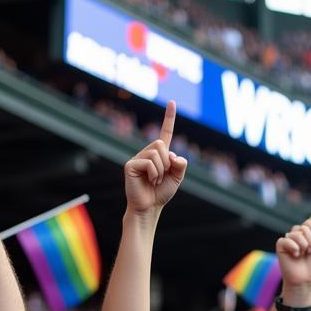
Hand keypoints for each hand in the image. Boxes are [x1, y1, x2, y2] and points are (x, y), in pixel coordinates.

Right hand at [123, 100, 186, 217]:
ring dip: (161, 170)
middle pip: (162, 144)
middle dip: (166, 163)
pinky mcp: (130, 164)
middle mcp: (147, 152)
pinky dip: (154, 173)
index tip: (172, 102)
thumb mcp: (177, 178)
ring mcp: (137, 157)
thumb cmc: (161, 194)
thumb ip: (180, 165)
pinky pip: (149, 162)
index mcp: (159, 154)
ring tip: (155, 181)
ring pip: (157, 153)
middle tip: (161, 177)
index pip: (165, 133)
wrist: (149, 208)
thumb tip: (174, 155)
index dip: (169, 118)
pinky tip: (149, 181)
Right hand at [276, 215, 310, 292]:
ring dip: (304, 245)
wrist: (306, 279)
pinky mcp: (281, 245)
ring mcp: (290, 239)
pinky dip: (294, 247)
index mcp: (310, 233)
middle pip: (307, 224)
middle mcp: (300, 234)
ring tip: (304, 254)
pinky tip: (295, 255)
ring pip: (297, 231)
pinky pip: (287, 239)